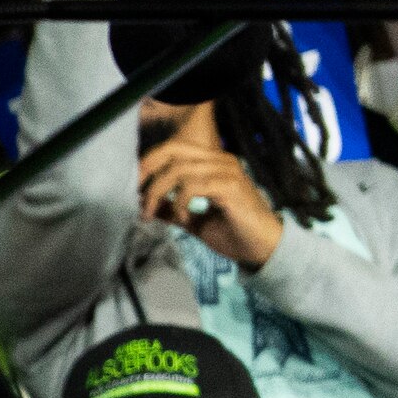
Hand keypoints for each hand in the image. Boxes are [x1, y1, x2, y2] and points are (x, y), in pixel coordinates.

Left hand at [138, 132, 284, 269]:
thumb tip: (148, 206)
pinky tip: (182, 219)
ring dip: (159, 192)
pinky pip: (193, 186)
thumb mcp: (195, 222)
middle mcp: (221, 160)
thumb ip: (172, 210)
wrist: (263, 249)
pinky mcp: (230, 186)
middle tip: (136, 196)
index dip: (150, 163)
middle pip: (174, 151)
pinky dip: (180, 203)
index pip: (175, 148)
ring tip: (152, 213)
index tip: (134, 186)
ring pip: (179, 169)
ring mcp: (227, 171)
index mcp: (214, 163)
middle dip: (149, 172)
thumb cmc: (235, 234)